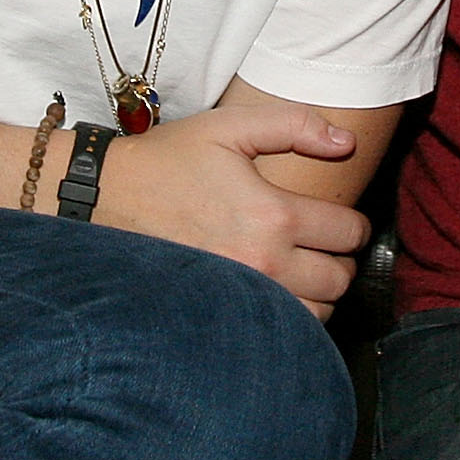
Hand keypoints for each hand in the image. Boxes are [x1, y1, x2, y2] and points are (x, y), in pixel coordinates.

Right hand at [89, 99, 371, 315]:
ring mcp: (242, 298)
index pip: (349, 233)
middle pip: (340, 279)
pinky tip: (277, 295)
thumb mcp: (230, 127)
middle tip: (322, 247)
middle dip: (340, 261)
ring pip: (316, 314)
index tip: (340, 221)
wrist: (106, 201)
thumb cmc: (168, 161)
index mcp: (273, 214)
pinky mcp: (222, 318)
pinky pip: (279, 334)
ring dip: (318, 293)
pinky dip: (290, 318)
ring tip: (300, 270)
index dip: (353, 225)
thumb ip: (296, 125)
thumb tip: (348, 143)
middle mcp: (263, 263)